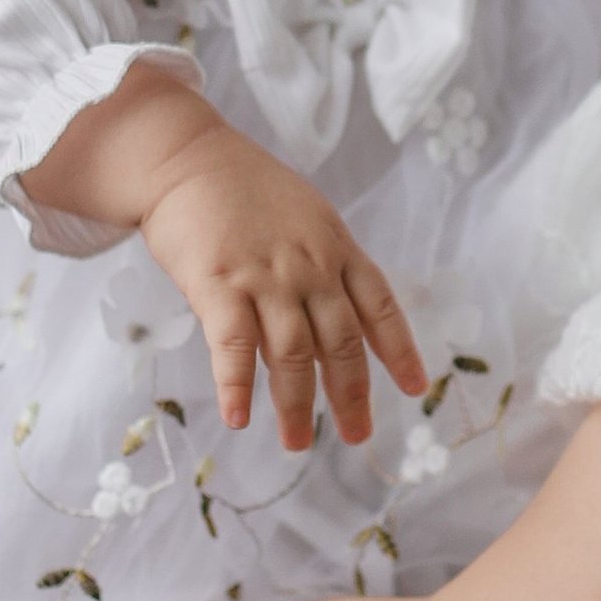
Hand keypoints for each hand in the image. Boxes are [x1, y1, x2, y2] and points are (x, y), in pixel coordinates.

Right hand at [18, 71, 426, 449]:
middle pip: (341, 341)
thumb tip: (324, 335)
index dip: (400, 350)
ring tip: (297, 443)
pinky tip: (238, 419)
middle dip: (352, 394)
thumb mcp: (303, 219)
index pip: (380, 306)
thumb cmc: (243, 190)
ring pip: (292, 354)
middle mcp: (309, 266)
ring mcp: (266, 275)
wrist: (185, 157)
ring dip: (296, 405)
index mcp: (336, 247)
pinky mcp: (219, 283)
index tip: (415, 388)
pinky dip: (236, 386)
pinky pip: (232, 345)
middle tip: (358, 435)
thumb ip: (320, 270)